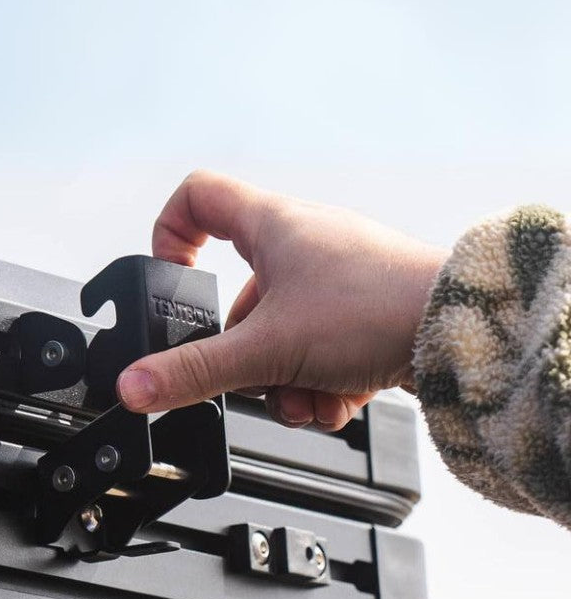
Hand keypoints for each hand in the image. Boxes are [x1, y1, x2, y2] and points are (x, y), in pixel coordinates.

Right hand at [116, 171, 446, 430]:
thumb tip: (134, 385)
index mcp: (272, 227)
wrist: (463, 332)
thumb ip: (195, 372)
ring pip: (282, 331)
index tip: (171, 279)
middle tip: (260, 381)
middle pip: (240, 296)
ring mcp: (336, 277)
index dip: (170, 233)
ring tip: (309, 401)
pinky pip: (320, 348)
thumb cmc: (376, 310)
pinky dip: (321, 381)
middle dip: (245, 353)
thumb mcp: (267, 349)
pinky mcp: (363, 311)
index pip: (198, 197)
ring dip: (287, 379)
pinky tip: (337, 401)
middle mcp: (303, 244)